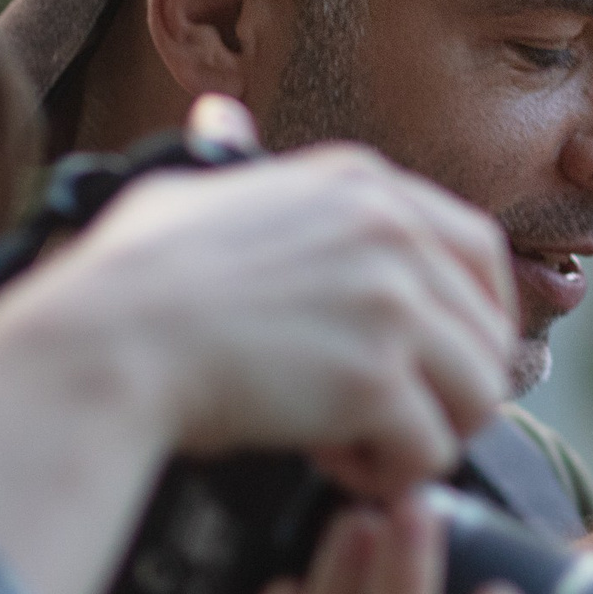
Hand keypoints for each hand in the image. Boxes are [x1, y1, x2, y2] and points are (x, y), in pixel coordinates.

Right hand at [0, 134, 515, 496]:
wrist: (103, 342)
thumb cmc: (129, 279)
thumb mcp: (190, 189)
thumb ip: (232, 159)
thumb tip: (221, 117)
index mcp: (361, 184)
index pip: (478, 251)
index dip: (475, 319)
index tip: (442, 363)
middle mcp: (392, 231)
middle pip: (489, 333)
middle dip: (447, 390)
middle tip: (384, 420)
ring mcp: (392, 303)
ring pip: (479, 396)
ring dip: (424, 435)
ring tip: (354, 445)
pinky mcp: (377, 378)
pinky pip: (432, 451)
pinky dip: (389, 476)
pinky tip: (331, 462)